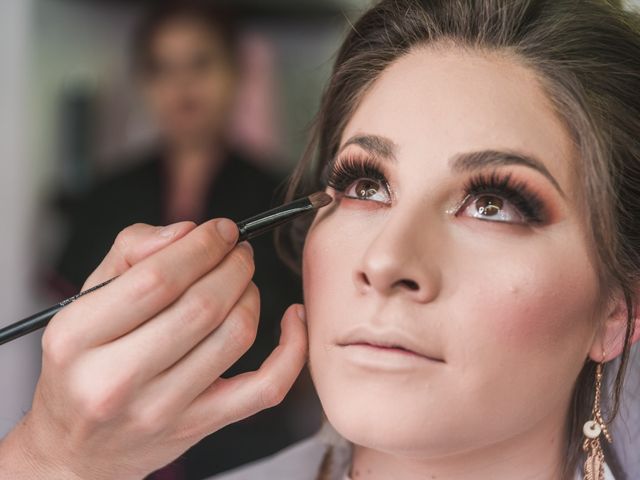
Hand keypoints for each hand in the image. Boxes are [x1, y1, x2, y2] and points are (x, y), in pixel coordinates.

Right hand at [0, 220, 306, 479]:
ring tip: (243, 280)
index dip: (202, 246)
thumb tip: (188, 232)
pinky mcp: (199, 426)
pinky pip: (265, 387)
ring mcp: (161, 410)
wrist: (78, 449)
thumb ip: (130, 252)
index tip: (222, 230)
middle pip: (203, 305)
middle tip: (239, 250)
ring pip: (235, 335)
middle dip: (233, 265)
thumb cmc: (82, 366)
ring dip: (251, 294)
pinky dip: (291, 349)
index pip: (157, 279)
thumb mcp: (84, 301)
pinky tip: (292, 317)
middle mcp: (115, 380)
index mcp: (77, 338)